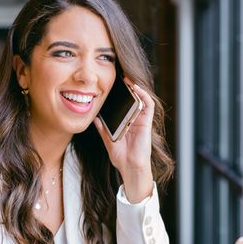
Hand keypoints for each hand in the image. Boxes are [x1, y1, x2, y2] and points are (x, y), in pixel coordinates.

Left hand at [94, 81, 153, 202]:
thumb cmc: (121, 157)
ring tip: (127, 78)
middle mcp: (135, 119)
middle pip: (133, 99)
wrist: (130, 167)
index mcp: (126, 122)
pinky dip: (143, 95)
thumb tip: (94, 119)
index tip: (111, 84)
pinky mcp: (146, 122)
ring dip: (136, 87)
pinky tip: (136, 88)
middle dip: (127, 87)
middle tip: (118, 76)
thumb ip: (103, 129)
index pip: (125, 104)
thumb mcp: (108, 141)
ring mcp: (141, 120)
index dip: (120, 94)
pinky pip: (148, 105)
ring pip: (141, 99)